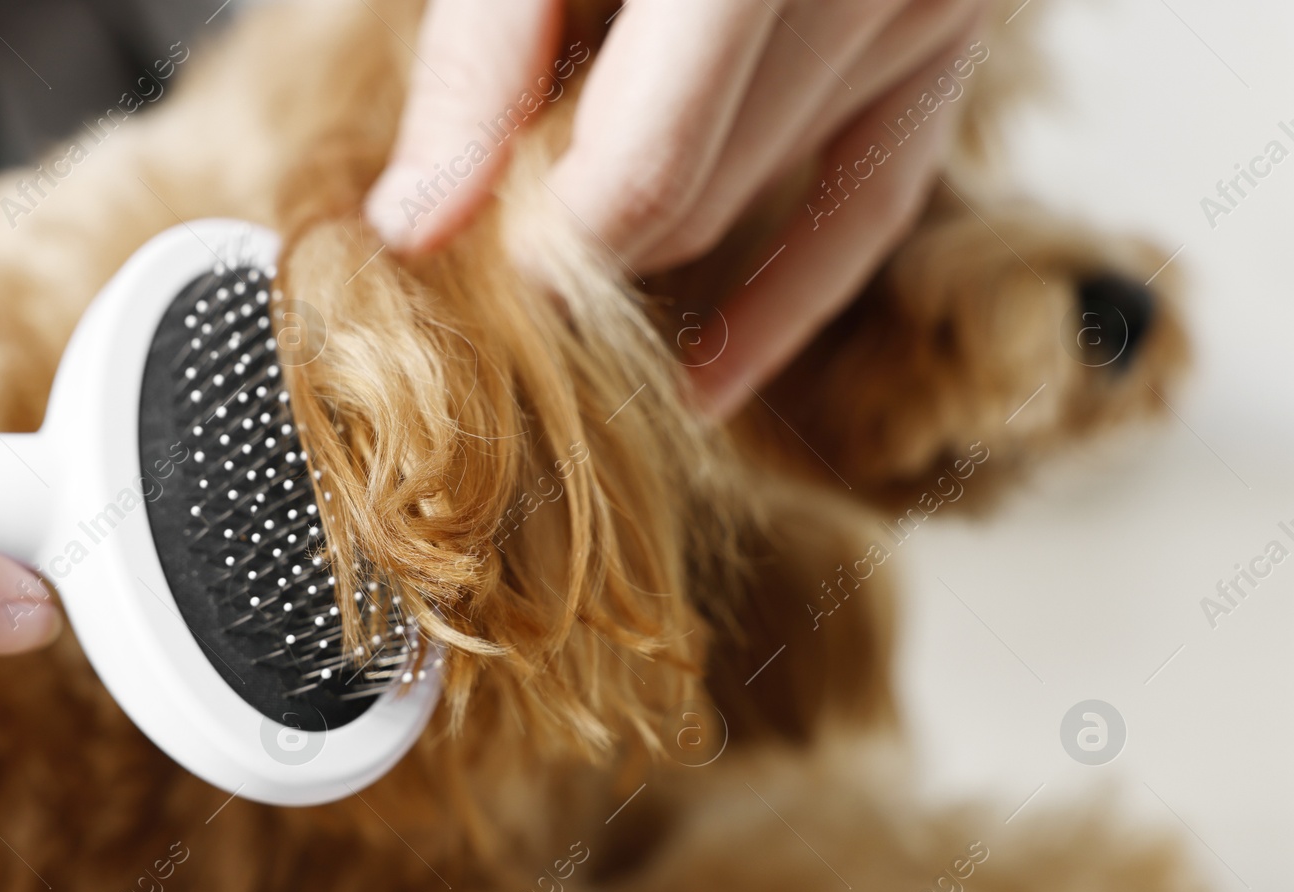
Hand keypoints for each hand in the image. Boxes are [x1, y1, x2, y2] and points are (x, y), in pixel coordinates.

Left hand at [364, 0, 985, 418]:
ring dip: (651, 226)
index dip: (540, 244)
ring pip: (753, 206)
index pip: (641, 180)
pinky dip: (778, 302)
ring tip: (564, 196)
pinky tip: (703, 378)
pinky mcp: (949, 36)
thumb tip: (419, 222)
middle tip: (490, 204)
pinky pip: (868, 212)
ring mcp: (931, 8)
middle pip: (687, 201)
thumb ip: (481, 55)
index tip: (466, 254)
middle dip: (576, 223)